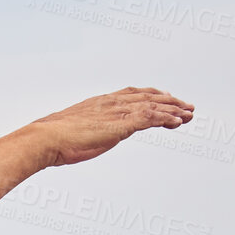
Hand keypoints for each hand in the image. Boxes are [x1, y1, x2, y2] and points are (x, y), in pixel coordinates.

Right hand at [28, 86, 193, 166]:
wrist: (45, 139)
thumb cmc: (52, 140)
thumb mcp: (73, 132)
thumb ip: (85, 131)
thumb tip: (83, 137)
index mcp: (100, 102)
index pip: (133, 94)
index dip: (152, 97)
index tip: (164, 100)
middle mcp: (112, 102)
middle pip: (149, 96)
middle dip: (170, 101)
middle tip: (186, 107)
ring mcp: (117, 112)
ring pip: (154, 105)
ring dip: (174, 110)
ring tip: (189, 114)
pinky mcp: (121, 124)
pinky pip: (150, 118)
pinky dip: (166, 118)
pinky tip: (177, 122)